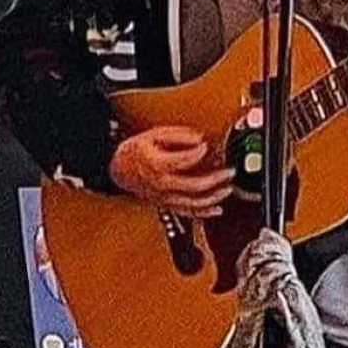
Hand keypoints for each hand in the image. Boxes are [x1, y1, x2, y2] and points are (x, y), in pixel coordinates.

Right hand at [109, 126, 234, 217]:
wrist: (117, 169)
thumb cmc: (133, 152)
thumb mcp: (153, 135)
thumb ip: (177, 135)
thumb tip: (198, 138)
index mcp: (158, 165)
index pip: (186, 160)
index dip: (200, 152)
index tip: (207, 145)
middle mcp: (162, 185)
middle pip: (195, 187)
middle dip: (216, 180)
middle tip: (229, 172)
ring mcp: (164, 197)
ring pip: (193, 204)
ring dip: (214, 198)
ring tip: (228, 189)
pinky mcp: (166, 203)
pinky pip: (187, 212)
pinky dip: (204, 212)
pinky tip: (216, 209)